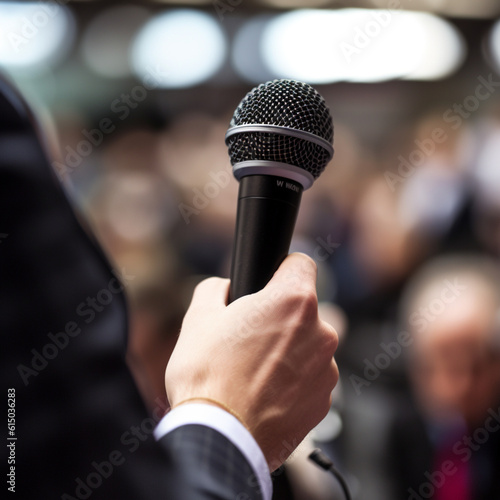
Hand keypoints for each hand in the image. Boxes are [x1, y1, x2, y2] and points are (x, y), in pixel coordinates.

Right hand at [165, 253, 338, 469]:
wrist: (220, 439)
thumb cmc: (208, 375)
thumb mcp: (199, 316)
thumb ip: (216, 288)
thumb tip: (225, 288)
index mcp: (293, 301)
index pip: (301, 263)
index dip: (281, 269)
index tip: (270, 282)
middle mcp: (320, 331)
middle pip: (303, 309)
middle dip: (280, 316)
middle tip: (249, 335)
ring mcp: (326, 369)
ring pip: (307, 344)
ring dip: (288, 350)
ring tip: (253, 369)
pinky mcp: (324, 400)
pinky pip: (310, 377)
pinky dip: (293, 380)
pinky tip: (264, 392)